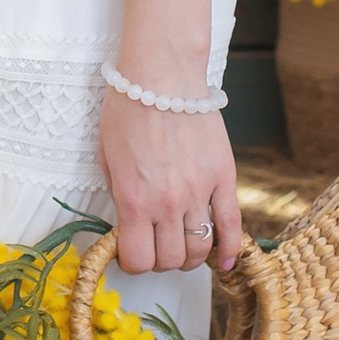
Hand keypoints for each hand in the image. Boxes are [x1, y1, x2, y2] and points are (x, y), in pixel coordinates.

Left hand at [96, 92, 242, 276]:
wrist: (162, 76)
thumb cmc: (128, 109)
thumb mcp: (106, 156)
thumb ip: (118, 195)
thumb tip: (128, 224)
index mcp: (132, 199)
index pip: (138, 260)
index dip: (134, 263)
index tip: (133, 253)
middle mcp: (166, 203)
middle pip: (171, 260)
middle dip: (161, 260)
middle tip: (158, 245)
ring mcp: (199, 192)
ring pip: (199, 249)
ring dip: (191, 256)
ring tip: (184, 244)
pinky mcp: (224, 178)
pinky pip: (232, 226)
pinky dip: (230, 250)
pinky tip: (224, 261)